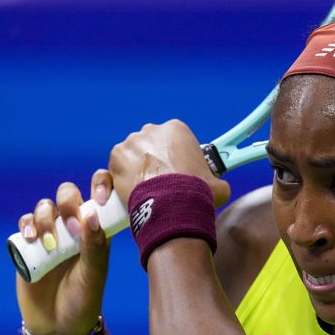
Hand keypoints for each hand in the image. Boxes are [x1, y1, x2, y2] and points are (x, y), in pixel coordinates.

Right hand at [15, 170, 111, 334]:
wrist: (57, 325)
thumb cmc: (84, 299)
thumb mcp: (94, 275)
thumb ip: (95, 246)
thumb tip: (91, 213)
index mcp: (98, 229)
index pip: (101, 193)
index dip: (101, 184)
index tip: (99, 198)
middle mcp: (75, 227)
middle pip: (68, 194)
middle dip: (68, 202)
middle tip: (71, 227)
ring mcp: (52, 234)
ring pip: (45, 206)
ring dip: (45, 217)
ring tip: (49, 243)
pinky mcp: (30, 244)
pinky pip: (26, 222)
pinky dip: (27, 225)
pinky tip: (31, 238)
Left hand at [108, 119, 230, 207]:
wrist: (174, 205)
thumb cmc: (198, 193)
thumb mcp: (217, 184)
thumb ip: (214, 180)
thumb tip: (218, 186)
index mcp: (177, 129)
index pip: (172, 141)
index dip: (174, 159)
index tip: (176, 174)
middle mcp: (152, 130)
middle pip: (150, 146)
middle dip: (153, 162)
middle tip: (160, 184)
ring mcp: (132, 143)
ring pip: (132, 157)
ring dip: (136, 171)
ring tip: (144, 193)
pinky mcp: (116, 158)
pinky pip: (116, 168)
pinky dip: (120, 180)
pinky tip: (128, 194)